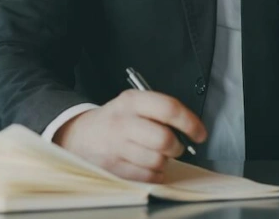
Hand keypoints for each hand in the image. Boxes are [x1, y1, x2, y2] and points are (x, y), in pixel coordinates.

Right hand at [52, 90, 207, 182]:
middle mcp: (123, 122)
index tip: (199, 133)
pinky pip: (147, 176)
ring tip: (156, 155)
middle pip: (164, 139)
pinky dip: (154, 174)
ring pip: (157, 161)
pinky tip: (146, 165)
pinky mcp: (114, 168)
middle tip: (175, 146)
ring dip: (164, 162)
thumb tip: (191, 128)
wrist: (79, 136)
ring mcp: (117, 147)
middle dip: (176, 146)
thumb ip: (160, 111)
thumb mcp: (133, 104)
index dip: (190, 122)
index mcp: (132, 101)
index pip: (168, 108)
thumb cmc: (114, 120)